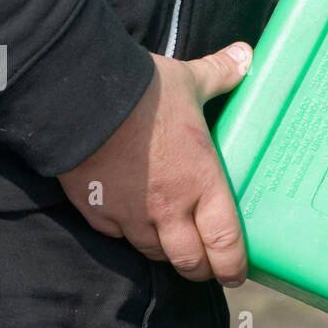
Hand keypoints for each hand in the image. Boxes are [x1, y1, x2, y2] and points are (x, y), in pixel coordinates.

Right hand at [58, 42, 251, 284]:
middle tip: (206, 268)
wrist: (81, 97)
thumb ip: (220, 75)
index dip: (233, 264)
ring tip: (171, 248)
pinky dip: (126, 235)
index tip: (237, 273)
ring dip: (165, 254)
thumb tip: (245, 55)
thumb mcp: (189, 80)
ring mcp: (131, 215)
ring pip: (152, 253)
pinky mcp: (97, 211)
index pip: (225, 242)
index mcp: (202, 182)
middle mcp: (170, 208)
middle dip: (201, 270)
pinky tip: (131, 226)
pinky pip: (116, 236)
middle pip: (189, 260)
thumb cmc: (144, 91)